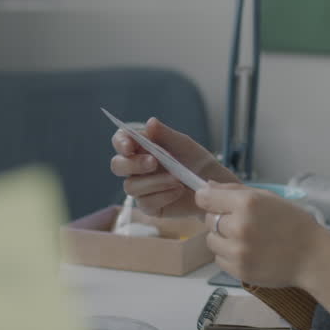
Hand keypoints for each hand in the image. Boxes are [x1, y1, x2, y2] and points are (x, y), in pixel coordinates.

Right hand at [110, 118, 237, 216]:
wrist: (212, 185)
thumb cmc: (195, 161)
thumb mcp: (183, 144)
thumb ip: (165, 134)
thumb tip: (150, 122)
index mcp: (140, 148)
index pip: (121, 142)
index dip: (121, 143)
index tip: (129, 146)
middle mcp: (136, 168)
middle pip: (117, 166)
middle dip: (133, 164)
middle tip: (153, 162)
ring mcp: (141, 188)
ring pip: (130, 186)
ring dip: (154, 182)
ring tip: (177, 179)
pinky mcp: (149, 206)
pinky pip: (145, 203)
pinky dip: (163, 195)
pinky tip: (178, 190)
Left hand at [195, 183, 329, 287]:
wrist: (312, 257)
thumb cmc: (293, 223)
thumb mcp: (268, 198)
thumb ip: (235, 191)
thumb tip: (207, 187)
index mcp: (247, 203)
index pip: (205, 198)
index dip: (207, 198)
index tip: (212, 202)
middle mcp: (239, 226)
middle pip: (208, 219)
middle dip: (220, 218)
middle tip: (240, 222)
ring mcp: (238, 251)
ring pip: (211, 240)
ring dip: (222, 238)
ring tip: (244, 239)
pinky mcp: (238, 271)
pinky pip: (219, 259)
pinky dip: (229, 255)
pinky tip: (248, 252)